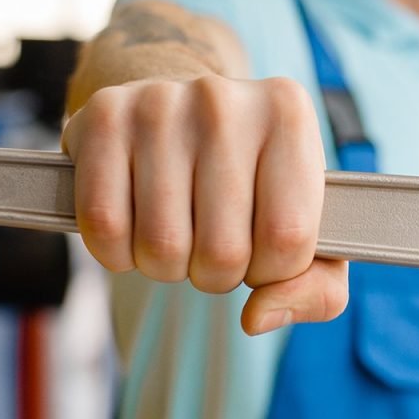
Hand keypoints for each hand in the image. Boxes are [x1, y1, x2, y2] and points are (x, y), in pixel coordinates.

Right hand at [62, 75, 348, 334]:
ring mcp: (158, 105)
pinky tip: (134, 228)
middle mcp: (223, 101)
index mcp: (288, 116)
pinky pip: (104, 228)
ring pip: (161, 247)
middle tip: (211, 243)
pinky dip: (116, 253)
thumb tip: (257, 317)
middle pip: (221, 251)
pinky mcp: (102, 118)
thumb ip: (316, 287)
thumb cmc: (252, 178)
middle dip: (215, 273)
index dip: (270, 271)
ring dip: (166, 266)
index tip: (260, 250)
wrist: (179, 106)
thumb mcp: (306, 223)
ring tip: (176, 232)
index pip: (287, 239)